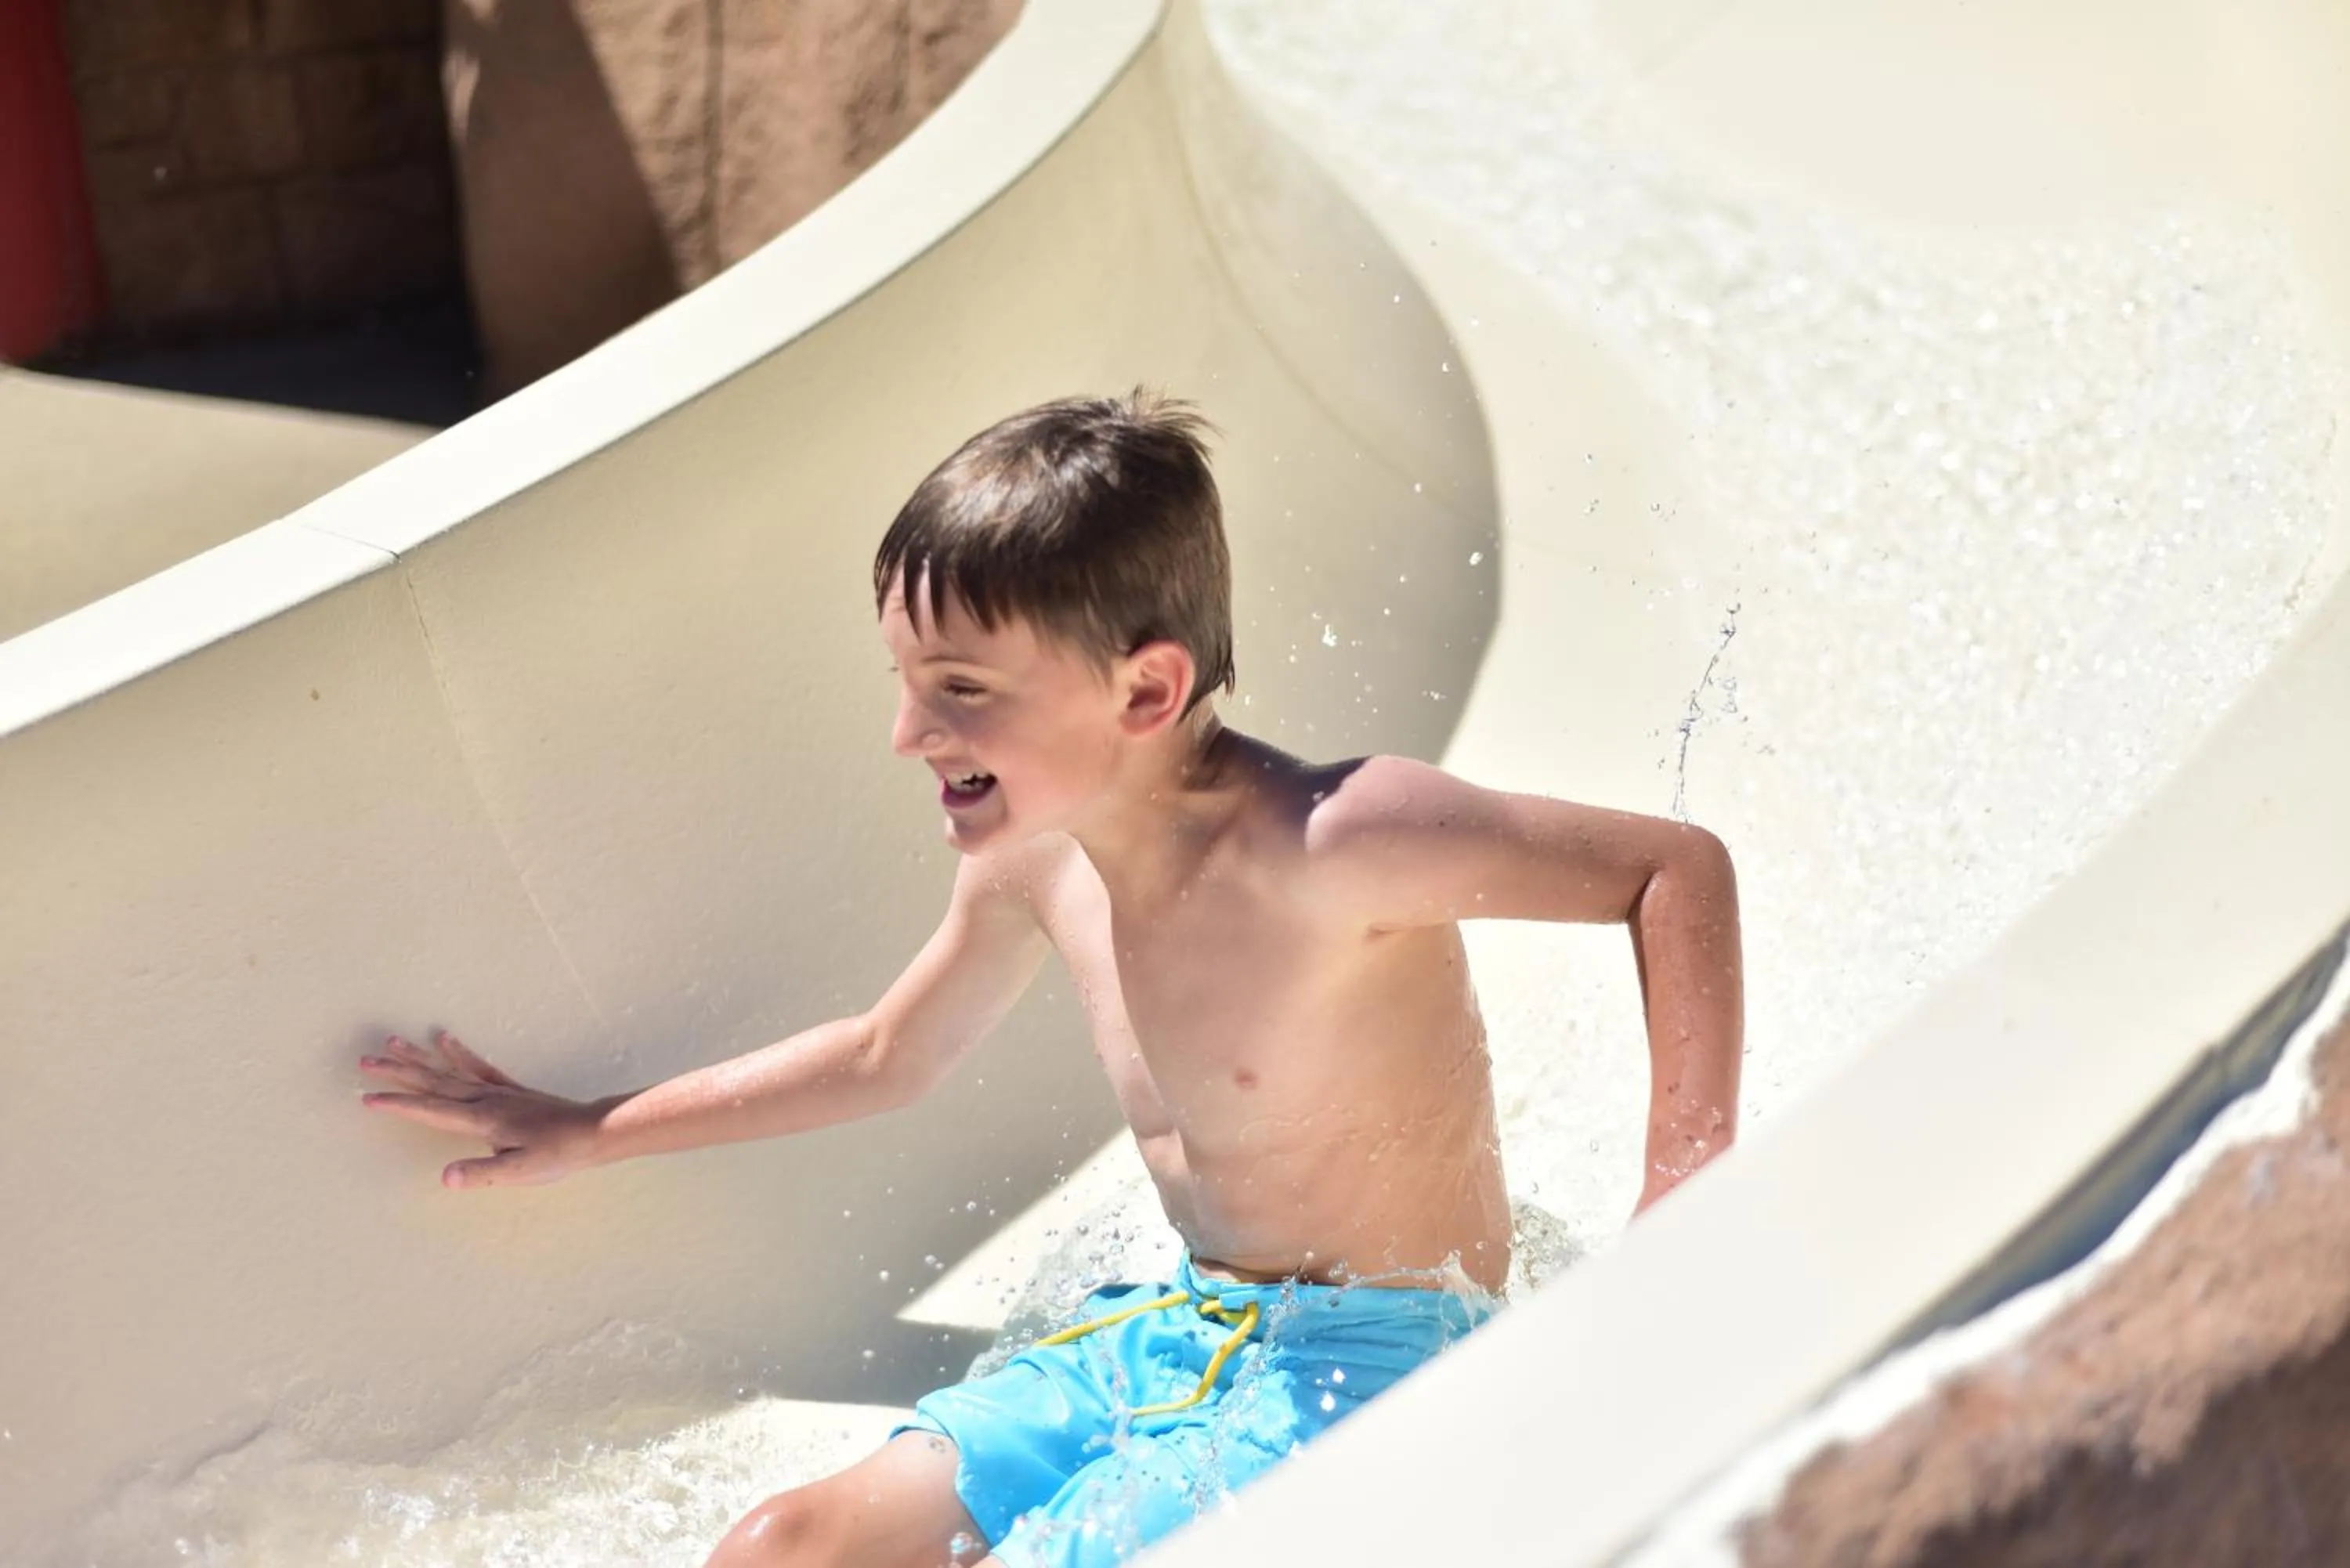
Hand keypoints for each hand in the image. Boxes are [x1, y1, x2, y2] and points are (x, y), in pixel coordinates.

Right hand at [358, 1030, 611, 1189]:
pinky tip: (445, 1037)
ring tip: (392, 1041)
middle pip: (433, 1082)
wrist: (594, 1132)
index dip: (398, 1104)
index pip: (430, 1110)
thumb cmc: (558, 1154)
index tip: (367, 1097)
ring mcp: (498, 1091)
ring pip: (449, 1070)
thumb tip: (444, 1178)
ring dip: (419, 1057)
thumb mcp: (519, 1171)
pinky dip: (458, 1052)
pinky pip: (477, 1065)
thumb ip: (482, 1173)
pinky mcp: (511, 1089)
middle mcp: (484, 1100)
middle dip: (397, 1073)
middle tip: (364, 1060)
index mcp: (481, 1120)